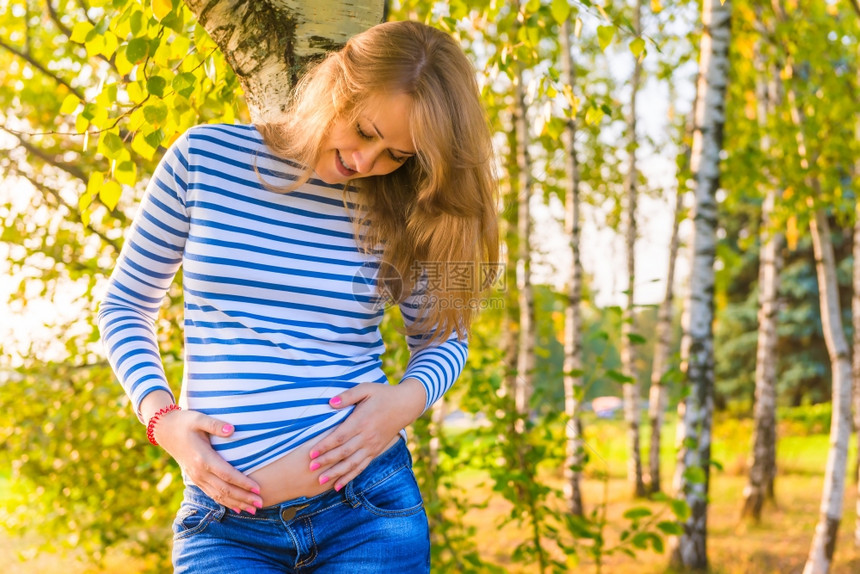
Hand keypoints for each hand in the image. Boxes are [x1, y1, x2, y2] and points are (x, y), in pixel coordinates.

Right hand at [153, 408, 262, 513]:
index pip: (227, 475)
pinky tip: (237, 508)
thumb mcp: (199, 419)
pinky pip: (212, 495)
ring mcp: (196, 477)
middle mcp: (199, 472)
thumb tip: (232, 429)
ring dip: (236, 504)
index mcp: (203, 458)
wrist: (165, 430)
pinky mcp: (195, 479)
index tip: (258, 489)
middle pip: (224, 490)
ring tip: (253, 510)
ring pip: (218, 496)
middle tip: (260, 503)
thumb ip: (216, 424)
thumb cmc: (185, 422)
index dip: (243, 483)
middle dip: (243, 498)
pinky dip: (225, 503)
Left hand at [306, 379, 426, 490]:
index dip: (325, 445)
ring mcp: (372, 446)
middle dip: (326, 461)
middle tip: (310, 468)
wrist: (405, 405)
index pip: (340, 436)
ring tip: (321, 480)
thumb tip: (330, 403)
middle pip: (344, 452)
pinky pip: (361, 467)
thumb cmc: (382, 394)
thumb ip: (348, 396)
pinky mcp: (376, 451)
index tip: (311, 453)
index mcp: (362, 421)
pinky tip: (338, 485)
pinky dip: (349, 477)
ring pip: (352, 464)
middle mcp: (367, 436)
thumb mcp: (366, 388)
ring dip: (336, 473)